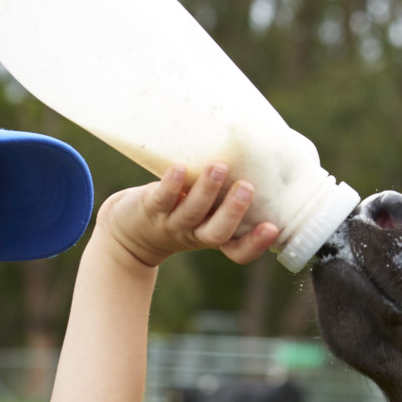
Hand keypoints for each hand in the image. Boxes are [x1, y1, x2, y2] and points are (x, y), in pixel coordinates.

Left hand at [94, 164, 280, 268]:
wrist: (128, 230)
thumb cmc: (178, 210)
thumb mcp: (205, 209)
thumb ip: (228, 190)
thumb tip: (268, 150)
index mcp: (213, 235)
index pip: (238, 250)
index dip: (255, 243)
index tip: (273, 227)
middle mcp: (194, 233)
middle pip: (217, 231)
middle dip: (233, 211)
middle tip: (248, 187)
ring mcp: (172, 222)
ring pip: (191, 211)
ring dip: (206, 190)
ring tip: (219, 167)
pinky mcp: (150, 207)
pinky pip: (161, 198)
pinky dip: (171, 184)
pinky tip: (179, 168)